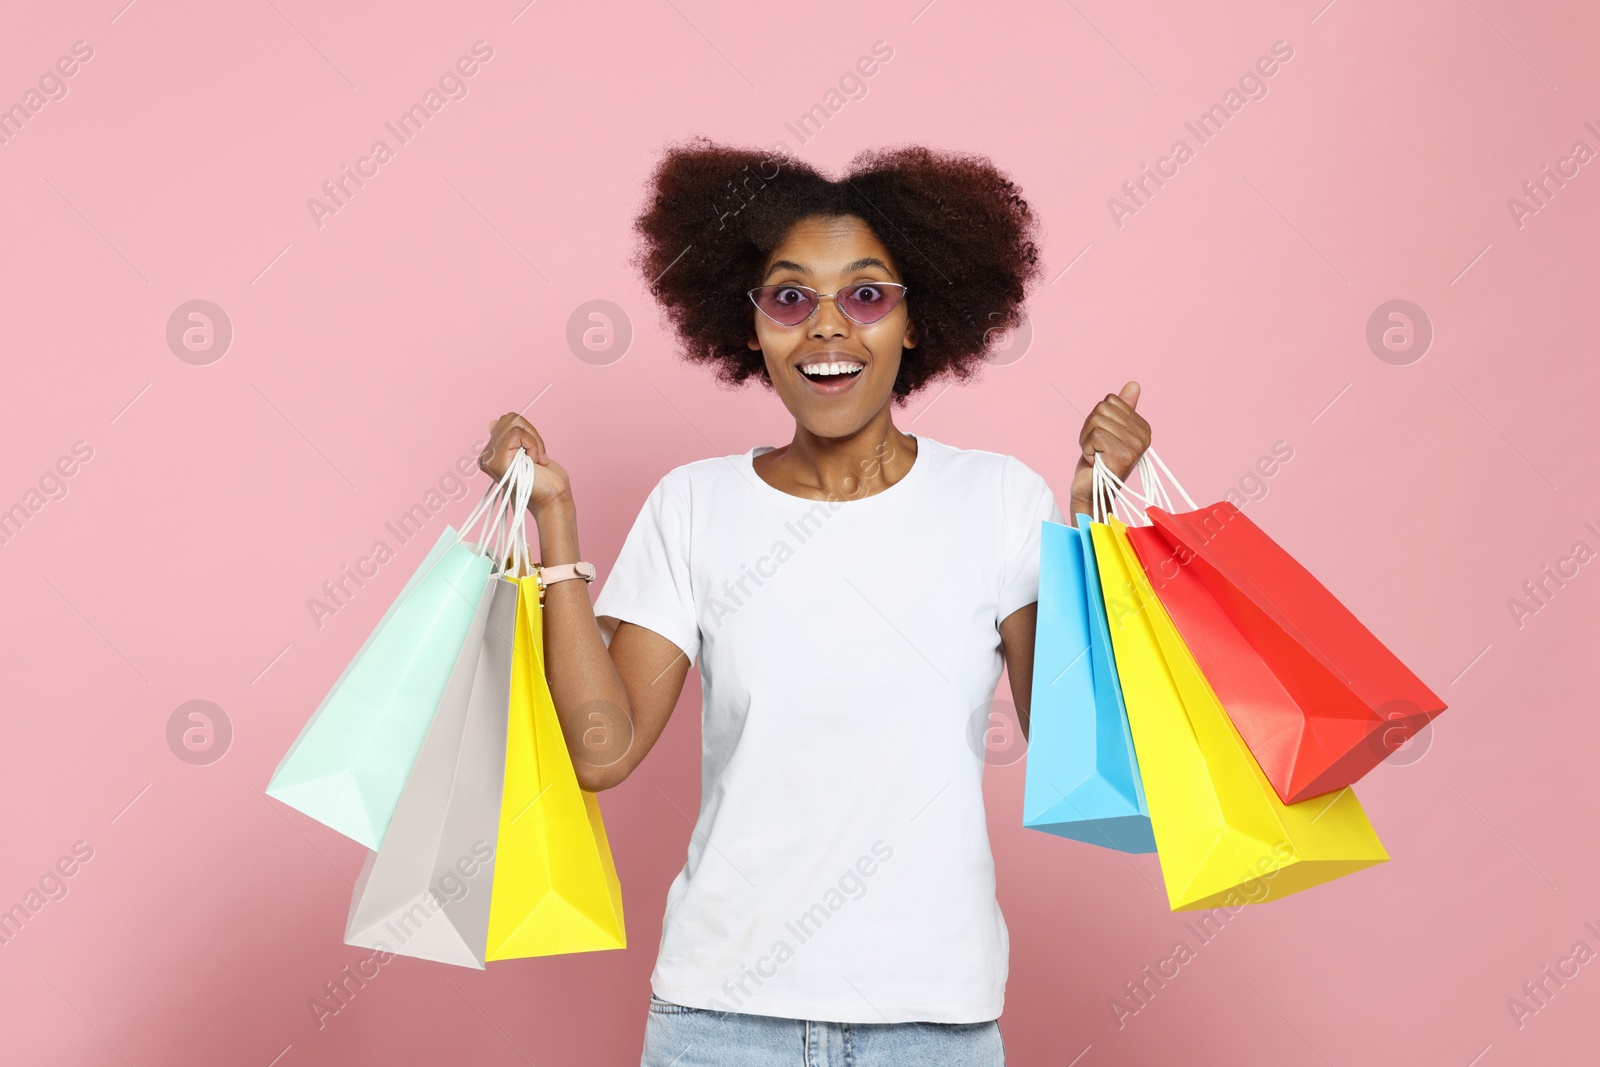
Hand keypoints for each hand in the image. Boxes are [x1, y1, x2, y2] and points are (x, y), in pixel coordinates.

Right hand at [479, 412, 571, 514]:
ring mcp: (490, 459)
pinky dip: (533, 444)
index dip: (527, 432)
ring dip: (534, 440)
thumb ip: (510, 437)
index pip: (504, 421)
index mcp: (491, 454)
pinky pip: (517, 433)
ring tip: (535, 460)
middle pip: (509, 418)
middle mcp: (486, 457)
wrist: (553, 500)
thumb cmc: (546, 480)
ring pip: (513, 423)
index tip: (534, 455)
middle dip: (531, 434)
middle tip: (537, 457)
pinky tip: (534, 462)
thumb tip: (493, 422)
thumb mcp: (527, 451)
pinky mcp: (498, 461)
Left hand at [1068, 381, 1150, 518]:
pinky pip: (1094, 435)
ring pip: (1096, 421)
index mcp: (1142, 426)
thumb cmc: (1098, 460)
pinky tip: (1095, 461)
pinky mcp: (1122, 455)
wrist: (1091, 490)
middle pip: (1102, 409)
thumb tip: (1134, 384)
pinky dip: (1086, 448)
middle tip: (1096, 449)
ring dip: (1087, 439)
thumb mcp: (1107, 429)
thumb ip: (1121, 408)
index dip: (1097, 419)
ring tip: (1095, 455)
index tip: (1101, 439)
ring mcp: (1135, 446)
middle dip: (1090, 429)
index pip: (1110, 401)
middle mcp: (1143, 436)